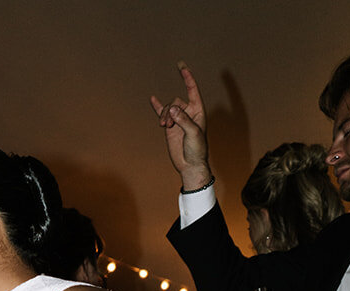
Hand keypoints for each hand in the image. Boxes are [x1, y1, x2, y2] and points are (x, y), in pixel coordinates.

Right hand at [150, 62, 210, 185]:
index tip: (181, 66)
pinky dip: (157, 107)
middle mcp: (188, 112)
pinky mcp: (170, 127)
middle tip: (169, 124)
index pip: (192, 89)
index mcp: (197, 110)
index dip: (187, 77)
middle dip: (171, 111)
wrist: (190, 164)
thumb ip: (183, 120)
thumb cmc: (197, 149)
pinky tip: (152, 99)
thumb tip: (172, 109)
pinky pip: (162, 114)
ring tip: (165, 127)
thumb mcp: (193, 133)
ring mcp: (178, 119)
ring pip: (168, 109)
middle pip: (176, 101)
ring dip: (165, 116)